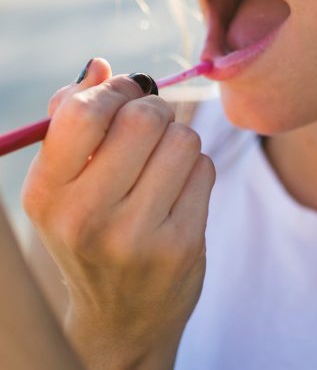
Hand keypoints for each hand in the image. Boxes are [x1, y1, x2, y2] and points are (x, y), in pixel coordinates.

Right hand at [22, 58, 215, 369]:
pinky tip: (178, 193)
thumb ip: (72, 118)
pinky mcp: (181, 245)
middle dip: (154, 110)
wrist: (122, 316)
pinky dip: (195, 169)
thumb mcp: (62, 186)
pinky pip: (205, 169)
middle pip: (144, 118)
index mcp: (47, 193)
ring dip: (178, 141)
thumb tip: (100, 65)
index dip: (115, 89)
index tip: (126, 93)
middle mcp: (86, 216)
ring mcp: (137, 235)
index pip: (83, 111)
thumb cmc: (90, 234)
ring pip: (183, 140)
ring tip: (162, 166)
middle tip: (151, 124)